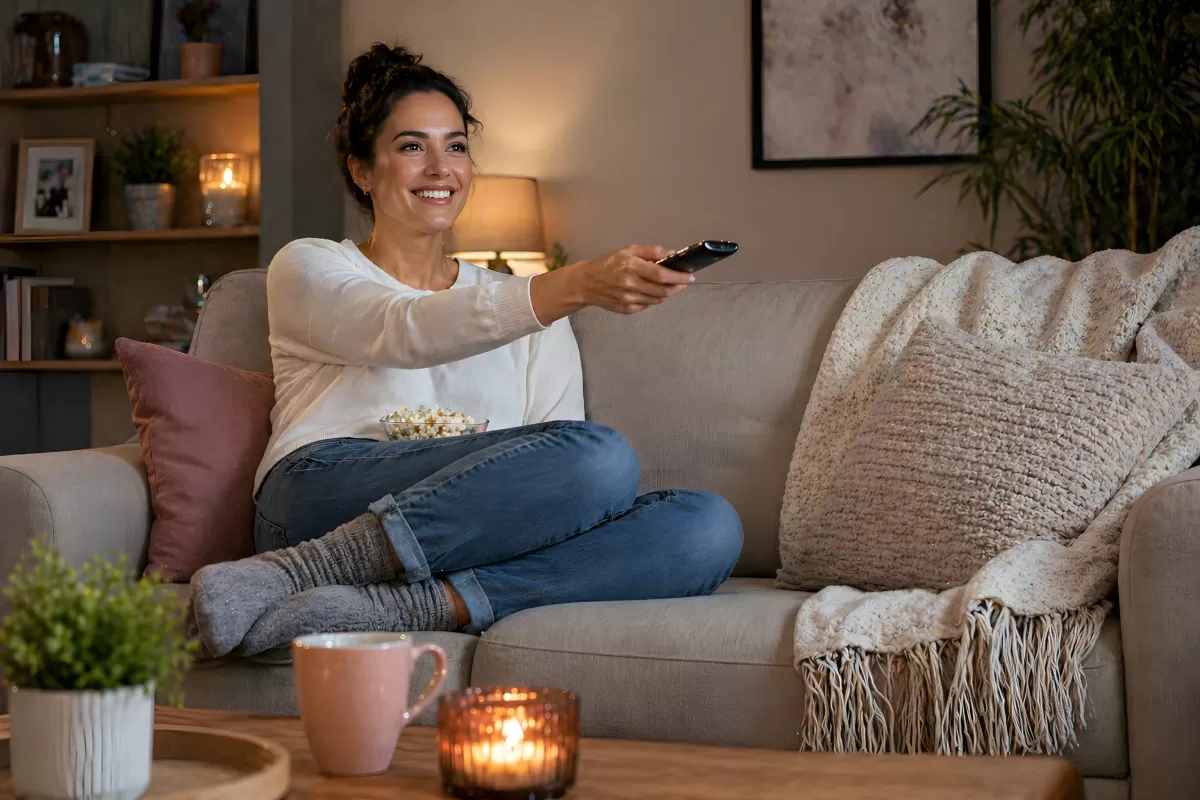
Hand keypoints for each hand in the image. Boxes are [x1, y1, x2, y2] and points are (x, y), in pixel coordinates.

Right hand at [529, 244, 692, 325]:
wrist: (587, 283)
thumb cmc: (608, 264)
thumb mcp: (628, 251)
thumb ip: (650, 252)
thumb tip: (670, 253)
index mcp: (631, 267)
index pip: (661, 275)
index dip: (678, 277)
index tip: (690, 277)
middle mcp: (630, 285)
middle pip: (662, 290)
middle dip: (677, 287)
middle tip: (684, 282)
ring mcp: (628, 299)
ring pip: (657, 299)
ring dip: (667, 293)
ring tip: (669, 286)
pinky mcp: (626, 309)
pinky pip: (647, 305)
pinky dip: (653, 299)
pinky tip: (651, 292)